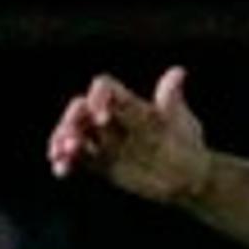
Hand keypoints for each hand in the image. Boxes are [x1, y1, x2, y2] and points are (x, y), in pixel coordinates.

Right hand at [48, 68, 211, 205]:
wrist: (188, 177)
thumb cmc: (186, 142)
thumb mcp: (180, 121)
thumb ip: (171, 100)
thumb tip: (178, 72)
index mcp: (127, 103)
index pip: (104, 88)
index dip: (99, 98)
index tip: (103, 118)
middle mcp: (110, 117)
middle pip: (80, 110)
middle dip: (71, 120)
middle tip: (70, 138)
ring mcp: (102, 139)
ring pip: (73, 133)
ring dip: (62, 140)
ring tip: (60, 153)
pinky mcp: (98, 161)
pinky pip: (75, 158)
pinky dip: (66, 162)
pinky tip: (62, 170)